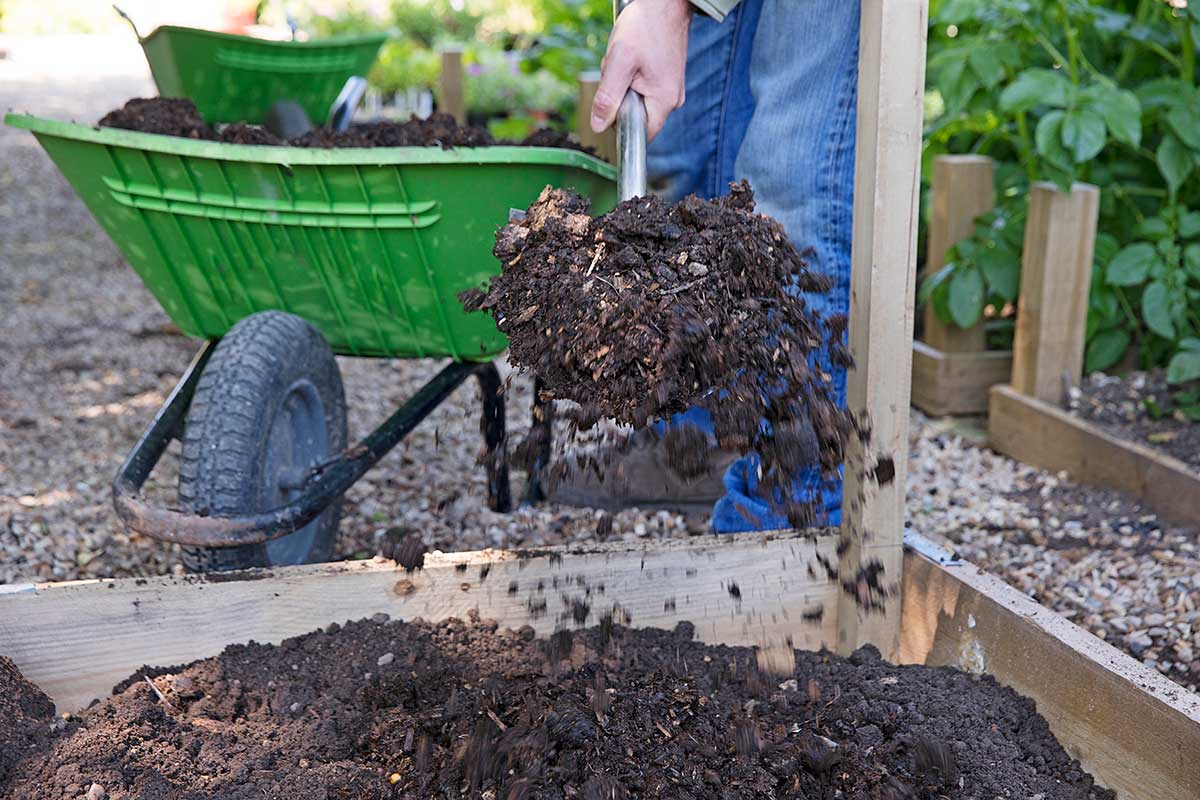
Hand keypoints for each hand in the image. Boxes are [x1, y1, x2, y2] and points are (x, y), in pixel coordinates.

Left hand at [590, 0, 690, 141]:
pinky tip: (631, 58)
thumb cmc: (646, 26)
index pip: (639, 134)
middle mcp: (672, 99)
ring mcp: (670, 88)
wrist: (665, 3)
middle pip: (635, 115)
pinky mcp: (665, 78)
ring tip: (626, 59)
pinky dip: (630, 75)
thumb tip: (598, 126)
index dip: (619, 124)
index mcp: (664, 101)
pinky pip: (641, 87)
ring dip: (622, 83)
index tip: (612, 102)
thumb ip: (608, 97)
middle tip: (619, 70)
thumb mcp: (619, 62)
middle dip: (619, 97)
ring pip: (636, 100)